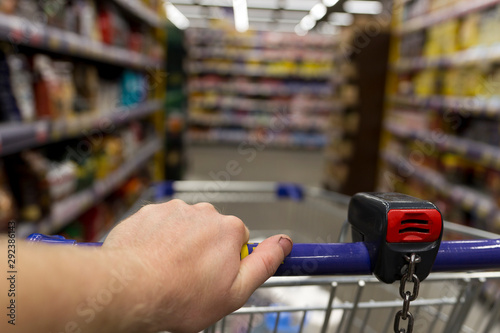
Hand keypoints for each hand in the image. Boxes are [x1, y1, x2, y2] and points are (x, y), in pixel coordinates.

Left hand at [103, 199, 292, 332]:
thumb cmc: (183, 295)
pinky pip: (159, 225)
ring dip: (179, 243)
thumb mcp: (236, 290)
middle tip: (189, 276)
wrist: (131, 289)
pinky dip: (156, 239)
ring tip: (167, 270)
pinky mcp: (148, 213)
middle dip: (204, 249)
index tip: (215, 277)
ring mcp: (173, 209)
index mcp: (228, 228)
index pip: (238, 239)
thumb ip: (265, 263)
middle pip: (211, 230)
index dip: (228, 261)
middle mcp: (203, 211)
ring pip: (183, 227)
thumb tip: (285, 242)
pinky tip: (150, 260)